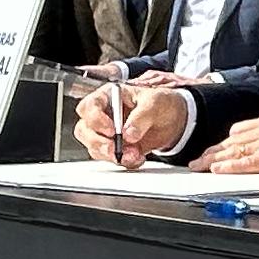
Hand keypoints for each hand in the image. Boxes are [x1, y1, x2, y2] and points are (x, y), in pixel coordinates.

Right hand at [73, 79, 194, 167]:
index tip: (111, 130)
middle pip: (84, 130)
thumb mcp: (155, 103)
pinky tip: (138, 157)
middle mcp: (103, 114)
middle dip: (99, 142)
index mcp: (109, 96)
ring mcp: (106, 133)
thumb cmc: (161, 103)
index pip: (89, 106)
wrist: (173, 120)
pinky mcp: (114, 148)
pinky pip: (110, 159)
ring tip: (135, 154)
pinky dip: (123, 162)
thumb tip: (129, 134)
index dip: (95, 119)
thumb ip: (141, 116)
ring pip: (94, 147)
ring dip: (112, 155)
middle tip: (116, 149)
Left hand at [198, 110, 258, 174]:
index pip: (240, 130)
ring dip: (214, 160)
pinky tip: (217, 169)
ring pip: (234, 150)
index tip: (213, 150)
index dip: (224, 142)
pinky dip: (229, 166)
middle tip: (197, 160)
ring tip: (199, 167)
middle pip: (232, 140)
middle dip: (213, 151)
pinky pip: (246, 162)